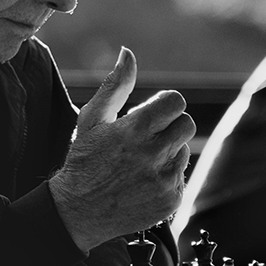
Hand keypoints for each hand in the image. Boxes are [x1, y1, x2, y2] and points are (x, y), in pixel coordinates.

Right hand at [48, 48, 195, 250]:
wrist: (78, 212)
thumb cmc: (84, 160)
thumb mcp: (91, 119)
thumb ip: (115, 85)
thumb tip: (127, 53)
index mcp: (134, 130)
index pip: (176, 101)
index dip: (164, 105)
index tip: (150, 116)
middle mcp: (152, 155)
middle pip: (187, 124)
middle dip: (169, 126)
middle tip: (147, 137)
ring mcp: (164, 180)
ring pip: (184, 150)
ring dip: (168, 152)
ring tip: (140, 162)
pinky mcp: (171, 200)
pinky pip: (182, 176)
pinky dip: (166, 176)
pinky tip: (143, 181)